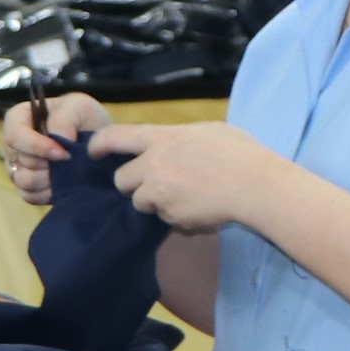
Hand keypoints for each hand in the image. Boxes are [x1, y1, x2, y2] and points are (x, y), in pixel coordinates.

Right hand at [0, 92, 112, 205]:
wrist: (98, 142)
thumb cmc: (84, 119)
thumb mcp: (79, 107)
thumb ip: (64, 120)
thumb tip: (56, 146)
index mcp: (19, 118)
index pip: (14, 135)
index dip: (36, 146)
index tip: (62, 152)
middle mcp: (14, 145)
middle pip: (21, 161)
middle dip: (49, 164)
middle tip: (71, 159)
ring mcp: (18, 168)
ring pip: (24, 181)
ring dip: (50, 179)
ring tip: (69, 170)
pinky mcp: (27, 188)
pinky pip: (31, 196)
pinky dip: (49, 193)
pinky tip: (64, 183)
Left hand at [88, 120, 293, 231]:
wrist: (256, 186)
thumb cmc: (241, 154)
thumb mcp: (210, 131)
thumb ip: (183, 136)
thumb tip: (175, 141)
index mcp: (163, 138)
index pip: (115, 137)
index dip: (99, 146)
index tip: (93, 153)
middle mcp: (154, 163)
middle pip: (121, 178)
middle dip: (132, 185)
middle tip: (153, 186)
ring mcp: (160, 191)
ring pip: (139, 202)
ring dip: (154, 203)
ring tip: (183, 198)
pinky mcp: (169, 215)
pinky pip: (162, 219)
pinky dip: (175, 217)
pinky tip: (197, 210)